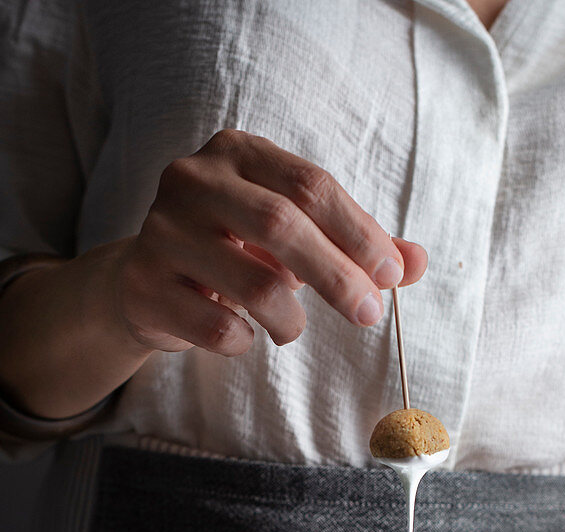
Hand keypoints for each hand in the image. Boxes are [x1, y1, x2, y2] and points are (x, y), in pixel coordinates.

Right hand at [113, 130, 426, 354]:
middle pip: (282, 224)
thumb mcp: (293, 238)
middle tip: (369, 314)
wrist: (146, 284)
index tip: (391, 275)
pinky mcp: (143, 286)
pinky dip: (247, 340)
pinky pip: (217, 326)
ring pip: (253, 282)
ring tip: (291, 328)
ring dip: (291, 318)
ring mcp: (160, 232)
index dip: (358, 232)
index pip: (311, 185)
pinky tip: (246, 334)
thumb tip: (418, 262)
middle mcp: (192, 180)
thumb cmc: (233, 253)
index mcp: (237, 153)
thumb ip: (353, 245)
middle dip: (338, 276)